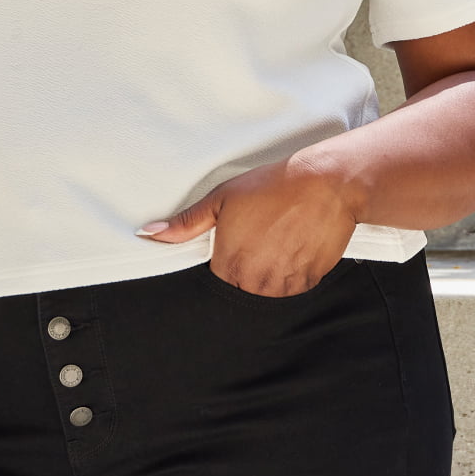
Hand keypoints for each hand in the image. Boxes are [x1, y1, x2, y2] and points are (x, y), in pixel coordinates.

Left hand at [134, 152, 358, 295]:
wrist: (325, 184)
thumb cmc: (273, 187)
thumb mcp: (222, 198)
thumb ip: (186, 223)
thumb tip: (149, 233)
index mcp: (229, 264)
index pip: (216, 281)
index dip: (225, 260)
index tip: (238, 243)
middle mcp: (255, 281)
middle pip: (241, 289)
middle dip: (246, 268)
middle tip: (261, 237)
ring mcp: (284, 284)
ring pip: (268, 291)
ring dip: (270, 274)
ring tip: (278, 240)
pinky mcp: (309, 282)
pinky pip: (294, 288)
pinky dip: (292, 273)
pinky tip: (294, 245)